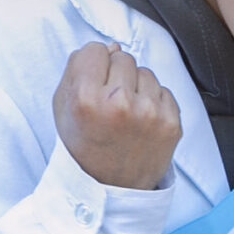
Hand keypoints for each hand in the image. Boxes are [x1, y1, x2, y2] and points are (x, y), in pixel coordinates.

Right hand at [52, 42, 180, 189]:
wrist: (108, 187)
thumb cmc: (82, 144)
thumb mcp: (62, 107)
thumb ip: (77, 68)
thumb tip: (111, 45)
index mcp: (86, 99)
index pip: (94, 50)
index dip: (91, 65)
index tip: (91, 83)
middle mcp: (120, 104)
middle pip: (122, 56)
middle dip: (114, 74)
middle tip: (108, 102)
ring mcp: (149, 114)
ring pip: (145, 71)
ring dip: (136, 87)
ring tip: (126, 113)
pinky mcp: (171, 123)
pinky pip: (164, 90)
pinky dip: (153, 102)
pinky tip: (141, 122)